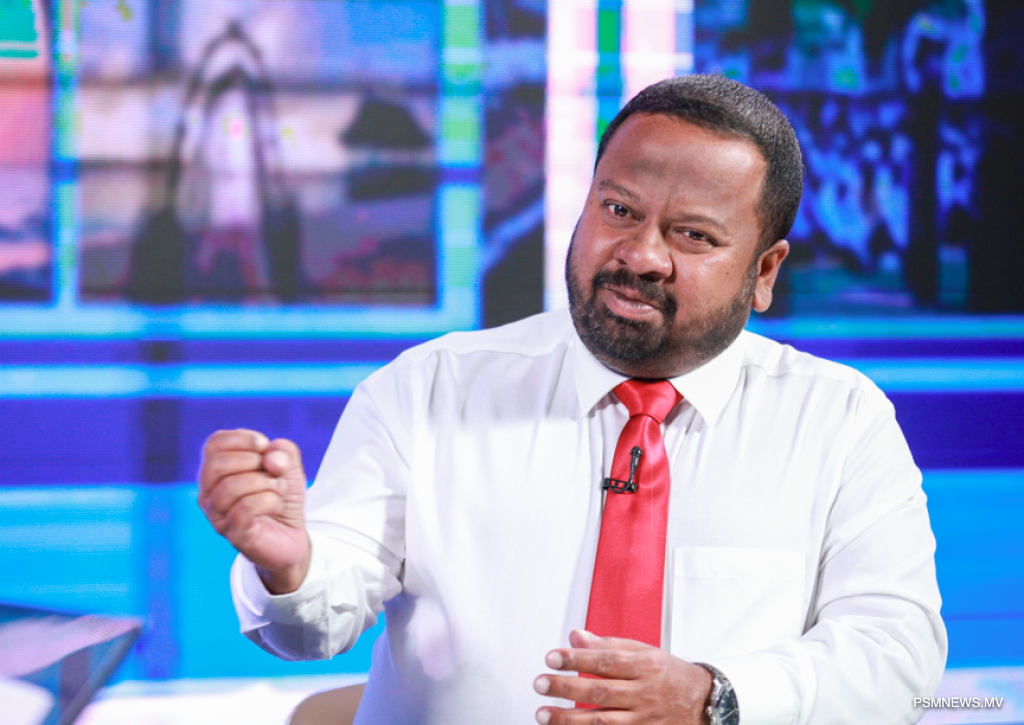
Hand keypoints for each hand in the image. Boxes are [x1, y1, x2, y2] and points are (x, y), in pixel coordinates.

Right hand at [198, 429, 309, 593]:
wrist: (292, 536)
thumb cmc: (281, 497)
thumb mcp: (289, 466)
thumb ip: (283, 452)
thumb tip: (271, 459)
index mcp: (216, 472)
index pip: (214, 443)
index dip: (244, 439)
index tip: (265, 447)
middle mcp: (209, 493)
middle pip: (218, 464)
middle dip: (253, 461)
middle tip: (273, 472)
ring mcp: (218, 516)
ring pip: (230, 487)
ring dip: (265, 483)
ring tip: (278, 489)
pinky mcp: (234, 535)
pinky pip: (244, 509)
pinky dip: (268, 500)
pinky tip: (276, 504)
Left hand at [533, 629, 712, 724]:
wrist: (704, 704)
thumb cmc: (670, 675)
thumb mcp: (644, 651)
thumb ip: (608, 645)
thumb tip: (575, 637)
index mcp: (644, 666)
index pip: (605, 661)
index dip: (576, 659)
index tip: (552, 657)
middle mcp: (644, 693)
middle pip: (599, 692)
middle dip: (566, 689)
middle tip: (540, 683)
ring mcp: (643, 720)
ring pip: (601, 721)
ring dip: (569, 719)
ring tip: (543, 713)